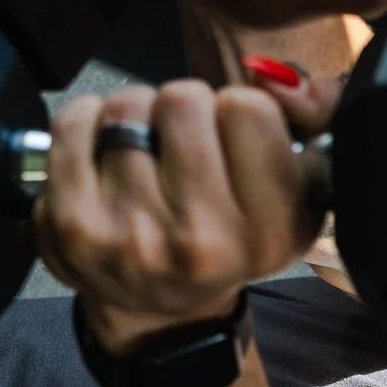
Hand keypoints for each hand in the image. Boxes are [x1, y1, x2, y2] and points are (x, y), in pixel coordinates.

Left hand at [33, 70, 345, 354]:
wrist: (162, 313)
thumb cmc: (234, 236)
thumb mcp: (300, 192)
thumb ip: (315, 118)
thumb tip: (275, 73)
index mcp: (267, 230)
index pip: (248, 108)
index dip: (237, 111)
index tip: (231, 141)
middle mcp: (201, 240)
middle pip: (184, 100)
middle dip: (183, 109)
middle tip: (183, 143)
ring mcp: (130, 234)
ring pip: (127, 106)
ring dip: (136, 115)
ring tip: (146, 150)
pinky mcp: (71, 224)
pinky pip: (75, 121)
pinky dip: (87, 120)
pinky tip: (103, 150)